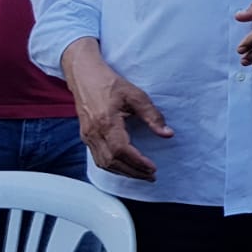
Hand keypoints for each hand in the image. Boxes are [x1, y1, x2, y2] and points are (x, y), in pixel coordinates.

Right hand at [61, 39, 172, 180]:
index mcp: (106, 122)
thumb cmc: (110, 83)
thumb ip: (152, 115)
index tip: (153, 168)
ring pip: (103, 163)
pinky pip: (98, 158)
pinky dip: (113, 166)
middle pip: (112, 162)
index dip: (137, 162)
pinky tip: (126, 166)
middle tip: (151, 176)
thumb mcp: (135, 95)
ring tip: (142, 174)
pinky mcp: (85, 136)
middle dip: (133, 172)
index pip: (121, 150)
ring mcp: (87, 135)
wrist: (84, 75)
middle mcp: (93, 132)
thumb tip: (167, 134)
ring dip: (123, 172)